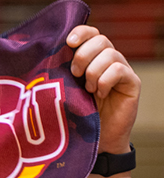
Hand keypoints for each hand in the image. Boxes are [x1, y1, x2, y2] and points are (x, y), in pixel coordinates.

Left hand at [67, 26, 139, 152]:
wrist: (97, 143)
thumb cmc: (79, 120)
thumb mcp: (67, 95)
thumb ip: (64, 77)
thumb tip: (47, 63)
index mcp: (92, 60)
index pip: (90, 35)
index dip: (81, 33)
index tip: (68, 42)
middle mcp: (108, 62)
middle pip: (100, 40)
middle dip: (84, 55)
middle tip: (75, 74)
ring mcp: (121, 71)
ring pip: (110, 54)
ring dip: (94, 71)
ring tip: (88, 90)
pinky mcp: (131, 83)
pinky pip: (118, 70)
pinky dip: (105, 81)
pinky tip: (100, 95)